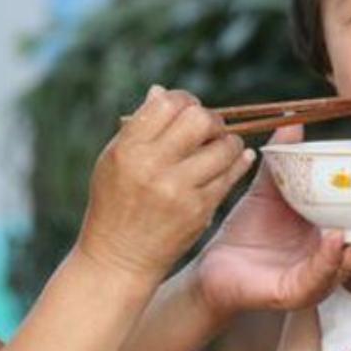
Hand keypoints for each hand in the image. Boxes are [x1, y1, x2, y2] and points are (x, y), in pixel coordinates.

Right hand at [79, 85, 254, 279]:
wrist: (118, 259)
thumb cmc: (113, 204)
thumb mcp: (113, 161)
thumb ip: (138, 126)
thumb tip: (161, 92)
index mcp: (128, 149)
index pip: (168, 104)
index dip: (184, 100)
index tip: (187, 109)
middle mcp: (153, 167)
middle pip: (200, 119)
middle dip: (210, 119)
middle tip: (209, 128)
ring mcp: (179, 190)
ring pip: (224, 146)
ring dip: (228, 141)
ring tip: (220, 146)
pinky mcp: (199, 210)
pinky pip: (231, 175)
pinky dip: (237, 162)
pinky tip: (236, 159)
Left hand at [195, 125, 350, 316]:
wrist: (212, 266)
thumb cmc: (247, 232)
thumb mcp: (270, 191)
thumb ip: (285, 160)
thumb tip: (295, 122)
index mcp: (335, 236)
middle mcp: (333, 261)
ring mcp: (316, 279)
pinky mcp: (293, 293)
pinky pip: (315, 276)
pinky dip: (326, 258)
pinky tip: (333, 240)